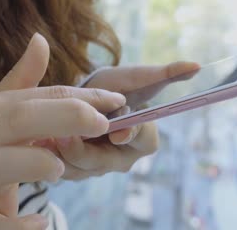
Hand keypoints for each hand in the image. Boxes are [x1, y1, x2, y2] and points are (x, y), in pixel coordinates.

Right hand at [0, 34, 124, 229]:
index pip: (42, 96)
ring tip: (60, 168)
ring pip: (2, 163)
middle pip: (23, 118)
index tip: (117, 100)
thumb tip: (41, 39)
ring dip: (37, 162)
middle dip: (66, 117)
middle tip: (104, 123)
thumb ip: (23, 78)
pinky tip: (39, 223)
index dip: (82, 97)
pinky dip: (19, 224)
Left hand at [34, 62, 198, 179]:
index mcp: (142, 136)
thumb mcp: (133, 77)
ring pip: (81, 170)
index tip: (117, 130)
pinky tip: (40, 143)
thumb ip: (163, 73)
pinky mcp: (75, 170)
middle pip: (107, 162)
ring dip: (64, 155)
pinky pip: (63, 171)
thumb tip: (196, 65)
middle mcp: (121, 157)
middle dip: (86, 149)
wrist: (80, 100)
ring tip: (47, 137)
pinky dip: (51, 158)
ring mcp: (98, 166)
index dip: (134, 135)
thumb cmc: (110, 88)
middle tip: (66, 135)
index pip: (145, 140)